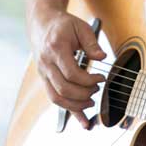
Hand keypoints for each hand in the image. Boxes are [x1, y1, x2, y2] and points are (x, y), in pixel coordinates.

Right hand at [32, 10, 105, 128]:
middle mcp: (46, 64)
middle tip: (96, 88)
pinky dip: (70, 111)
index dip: (88, 80)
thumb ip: (92, 43)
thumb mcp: (81, 27)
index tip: (101, 78)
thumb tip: (102, 57)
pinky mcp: (45, 80)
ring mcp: (43, 73)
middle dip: (83, 94)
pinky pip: (55, 99)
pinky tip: (83, 121)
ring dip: (76, 105)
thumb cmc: (63, 25)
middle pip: (63, 89)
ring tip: (91, 101)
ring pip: (56, 98)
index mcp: (55, 49)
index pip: (71, 73)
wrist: (42, 24)